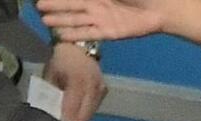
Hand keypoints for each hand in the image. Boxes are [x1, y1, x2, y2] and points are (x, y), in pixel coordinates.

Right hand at [37, 0, 168, 41]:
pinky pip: (89, 33)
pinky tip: (61, 37)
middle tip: (37, 7)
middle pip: (71, 5)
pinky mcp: (109, 32)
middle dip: (55, 6)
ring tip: (44, 21)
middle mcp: (97, 3)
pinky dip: (75, 35)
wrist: (162, 7)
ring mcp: (103, 18)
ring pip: (77, 19)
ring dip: (61, 20)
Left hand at [43, 42, 107, 120]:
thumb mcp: (50, 75)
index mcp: (78, 80)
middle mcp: (92, 85)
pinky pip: (94, 107)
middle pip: (84, 113)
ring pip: (90, 112)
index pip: (71, 107)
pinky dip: (86, 115)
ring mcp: (100, 88)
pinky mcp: (103, 90)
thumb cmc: (59, 60)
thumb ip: (52, 94)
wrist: (78, 47)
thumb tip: (51, 114)